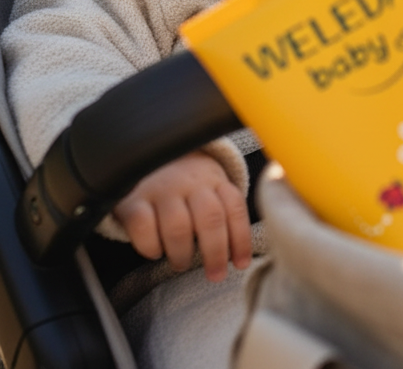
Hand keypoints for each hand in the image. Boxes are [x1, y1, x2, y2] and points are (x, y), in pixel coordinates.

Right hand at [113, 151, 251, 281]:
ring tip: (182, 264)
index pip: (235, 208)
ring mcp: (161, 189)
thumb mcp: (208, 188)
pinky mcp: (132, 200)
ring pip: (179, 226)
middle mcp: (190, 182)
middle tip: (215, 275)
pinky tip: (155, 252)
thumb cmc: (184, 185)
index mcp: (214, 180)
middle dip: (216, 252)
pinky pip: (142, 226)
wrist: (146, 155)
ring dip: (183, 253)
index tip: (241, 264)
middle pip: (210, 218)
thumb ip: (223, 213)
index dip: (241, 239)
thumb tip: (240, 257)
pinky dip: (150, 246)